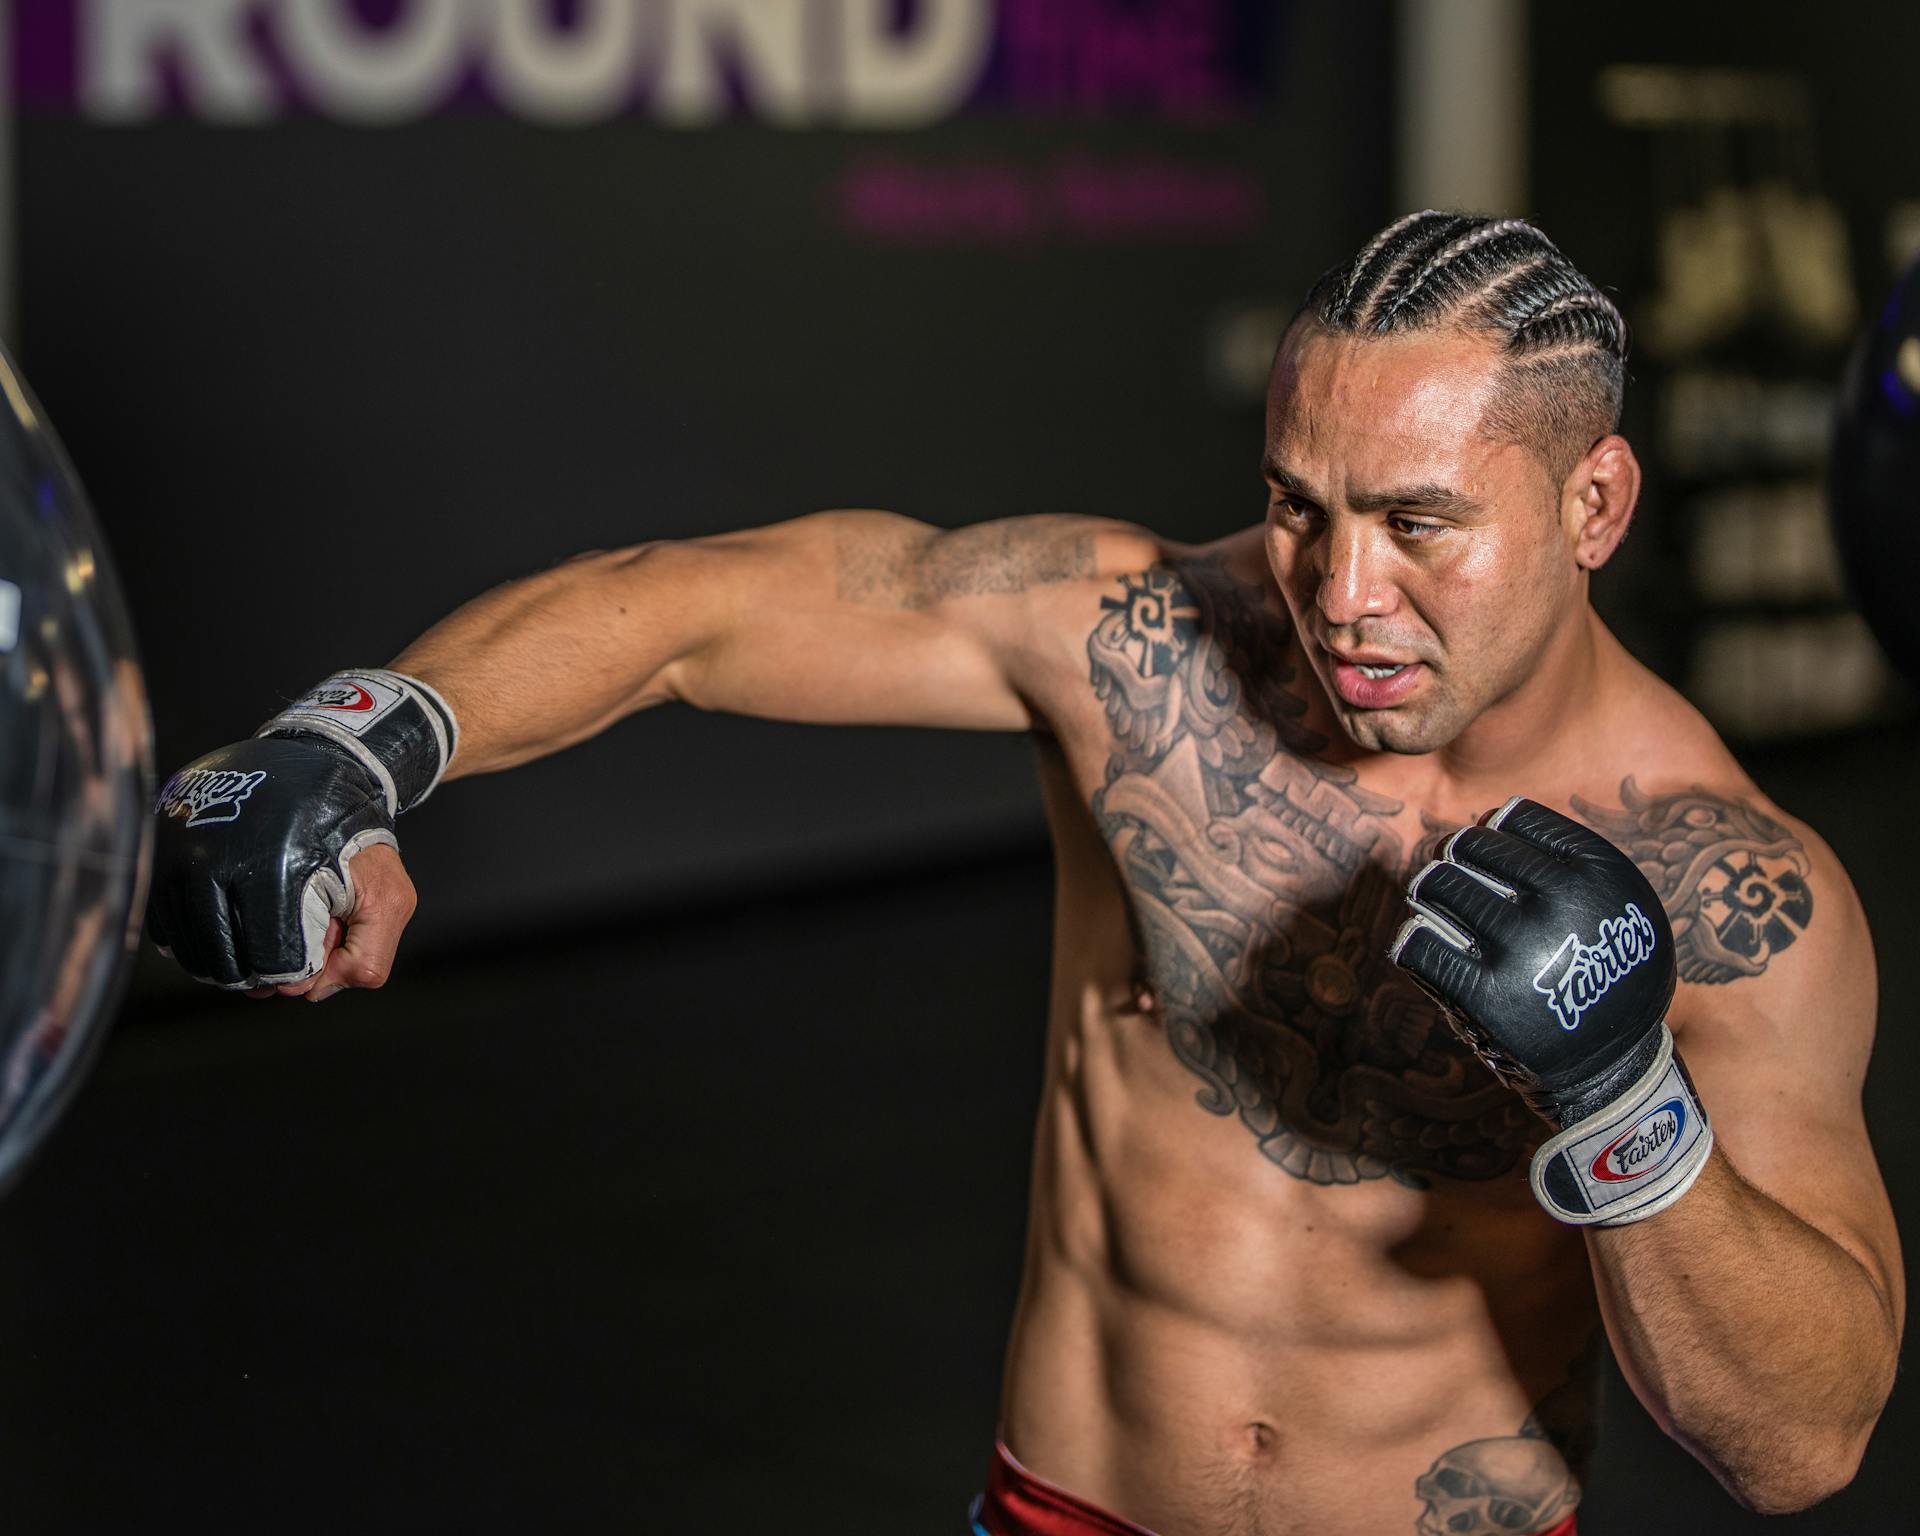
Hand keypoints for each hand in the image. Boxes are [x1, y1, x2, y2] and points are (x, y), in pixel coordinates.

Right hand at [149, 732, 401, 989]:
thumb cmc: (354, 838)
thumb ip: (368, 956)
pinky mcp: (160, 847)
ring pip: (192, 950)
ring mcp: (180, 851)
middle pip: (228, 963)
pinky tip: (229, 927)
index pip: (272, 963)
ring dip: (228, 961)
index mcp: (277, 870)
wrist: (316, 767)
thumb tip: (307, 991)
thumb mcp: (389, 894)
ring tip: (261, 935)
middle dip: (263, 972)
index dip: (298, 973)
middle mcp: (217, 859)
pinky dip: (196, 941)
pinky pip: (166, 926)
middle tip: (288, 947)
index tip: (312, 954)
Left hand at [1390, 797, 1712, 1225]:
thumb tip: (1497, 819)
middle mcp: (1558, 903)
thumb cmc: (1609, 979)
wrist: (1614, 1071)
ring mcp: (1518, 946)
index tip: (1487, 843)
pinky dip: (1412, 940)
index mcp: (1598, 874)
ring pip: (1439, 887)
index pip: (1517, 820)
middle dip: (1453, 855)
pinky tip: (1417, 944)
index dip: (1493, 828)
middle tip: (1446, 868)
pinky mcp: (1483, 992)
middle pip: (1470, 847)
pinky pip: (1421, 945)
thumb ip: (1574, 865)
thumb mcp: (1624, 910)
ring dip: (1428, 889)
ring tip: (1430, 896)